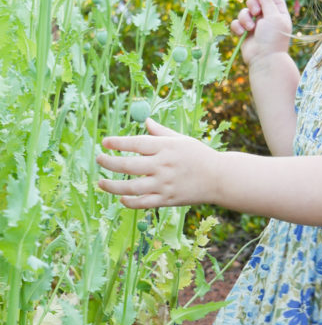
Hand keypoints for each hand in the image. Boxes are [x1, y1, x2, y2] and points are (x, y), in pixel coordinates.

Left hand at [96, 118, 218, 208]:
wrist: (220, 178)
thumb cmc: (199, 156)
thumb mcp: (182, 140)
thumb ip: (161, 132)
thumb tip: (145, 121)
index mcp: (166, 148)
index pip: (136, 143)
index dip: (118, 143)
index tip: (105, 142)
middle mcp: (163, 166)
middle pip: (128, 165)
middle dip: (109, 162)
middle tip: (99, 159)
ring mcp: (164, 184)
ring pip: (131, 187)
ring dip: (112, 186)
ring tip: (100, 182)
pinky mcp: (167, 200)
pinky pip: (143, 203)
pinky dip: (129, 202)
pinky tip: (121, 198)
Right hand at [230, 0, 291, 65]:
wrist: (264, 60)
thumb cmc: (272, 38)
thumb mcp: (274, 16)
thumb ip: (267, 1)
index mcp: (279, 13)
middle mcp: (267, 18)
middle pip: (256, 1)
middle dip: (252, 4)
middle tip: (256, 13)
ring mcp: (255, 26)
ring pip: (244, 11)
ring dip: (245, 17)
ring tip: (250, 28)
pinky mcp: (245, 33)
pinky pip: (236, 23)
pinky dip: (238, 26)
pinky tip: (242, 33)